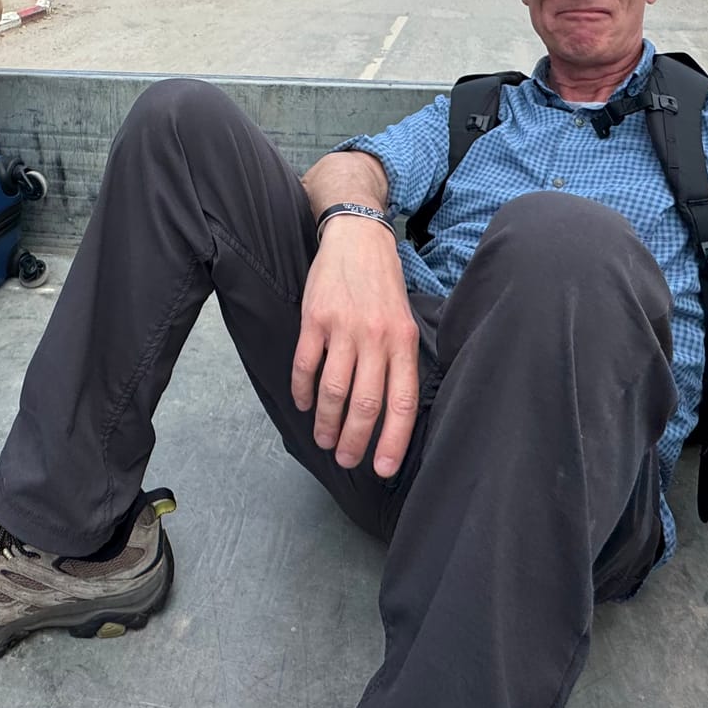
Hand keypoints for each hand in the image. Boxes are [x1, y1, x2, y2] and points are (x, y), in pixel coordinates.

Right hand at [292, 216, 420, 476]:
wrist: (357, 238)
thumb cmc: (383, 285)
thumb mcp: (404, 320)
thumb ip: (399, 361)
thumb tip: (393, 412)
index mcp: (403, 342)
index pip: (401, 403)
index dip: (392, 441)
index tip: (381, 469)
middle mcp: (376, 338)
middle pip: (365, 404)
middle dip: (354, 440)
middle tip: (345, 458)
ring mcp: (344, 328)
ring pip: (333, 391)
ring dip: (326, 422)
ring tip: (323, 439)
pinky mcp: (315, 319)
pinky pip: (306, 365)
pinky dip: (302, 391)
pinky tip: (302, 404)